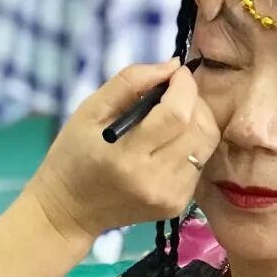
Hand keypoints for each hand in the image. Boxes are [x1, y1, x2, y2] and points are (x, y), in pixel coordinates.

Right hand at [26, 60, 219, 245]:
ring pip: (207, 146)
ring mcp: (169, 196)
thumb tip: (172, 66)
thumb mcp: (89, 111)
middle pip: (200, 129)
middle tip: (175, 92)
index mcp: (127, 156)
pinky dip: (191, 145)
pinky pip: (200, 164)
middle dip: (195, 100)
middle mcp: (154, 180)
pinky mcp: (177, 206)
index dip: (184, 86)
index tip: (176, 72)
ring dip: (197, 121)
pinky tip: (168, 143)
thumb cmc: (73, 155)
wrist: (69, 211)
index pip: (176, 114)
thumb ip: (130, 82)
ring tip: (173, 115)